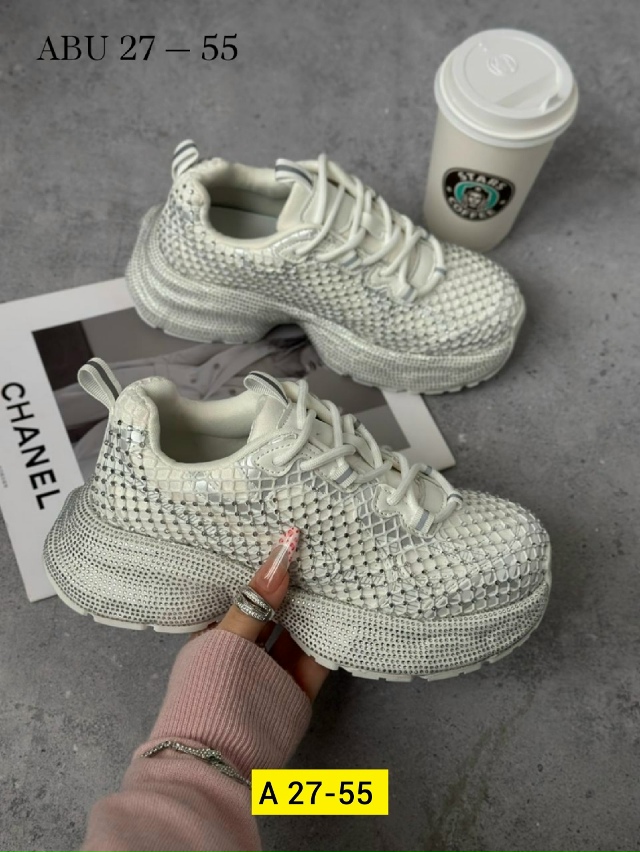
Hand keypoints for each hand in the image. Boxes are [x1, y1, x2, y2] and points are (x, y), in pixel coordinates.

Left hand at [196, 529, 329, 701]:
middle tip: (318, 550)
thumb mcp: (227, 637)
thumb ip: (255, 602)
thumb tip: (281, 556)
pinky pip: (315, 660)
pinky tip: (343, 611)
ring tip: (334, 572)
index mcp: (218, 636)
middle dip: (293, 588)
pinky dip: (328, 639)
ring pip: (297, 635)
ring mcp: (272, 672)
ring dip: (314, 610)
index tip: (285, 541)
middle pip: (275, 614)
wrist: (217, 761)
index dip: (262, 573)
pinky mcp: (296, 691)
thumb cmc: (208, 688)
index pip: (243, 598)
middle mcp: (246, 652)